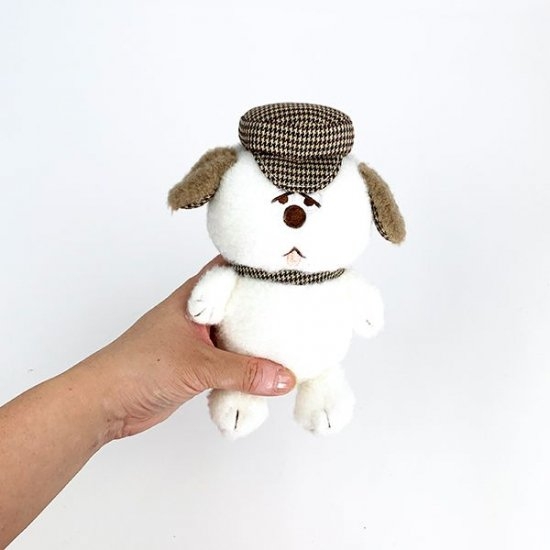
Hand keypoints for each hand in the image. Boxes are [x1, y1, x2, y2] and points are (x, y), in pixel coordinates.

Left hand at [82, 257, 295, 438]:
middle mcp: (199, 315)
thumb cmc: (138, 367)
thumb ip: (243, 372)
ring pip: (238, 335)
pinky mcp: (199, 365)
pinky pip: (232, 362)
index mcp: (195, 297)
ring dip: (259, 342)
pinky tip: (269, 374)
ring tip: (293, 342)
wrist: (105, 403)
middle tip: (303, 307)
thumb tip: (284, 378)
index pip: (233, 270)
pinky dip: (248, 367)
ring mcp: (199, 340)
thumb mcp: (198, 365)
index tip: (293, 267)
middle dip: (268, 306)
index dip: (260, 266)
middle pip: (241, 304)